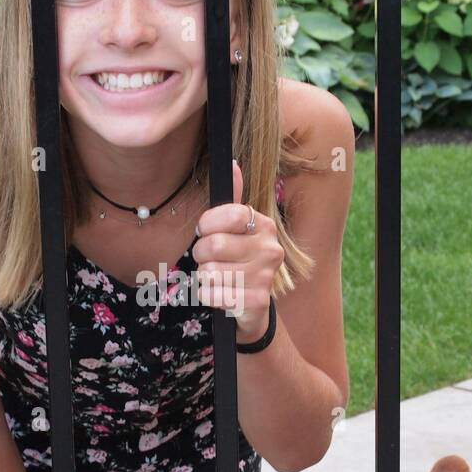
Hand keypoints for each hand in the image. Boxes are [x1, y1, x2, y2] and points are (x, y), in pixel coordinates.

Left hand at [192, 158, 283, 341]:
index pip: (228, 214)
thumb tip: (233, 164)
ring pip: (210, 272)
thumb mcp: (236, 231)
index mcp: (264, 225)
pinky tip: (220, 295)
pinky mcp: (256, 301)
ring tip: (218, 279)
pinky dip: (207, 296)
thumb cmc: (238, 263)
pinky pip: (211, 294)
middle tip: (209, 261)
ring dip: (205, 277)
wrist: (253, 308)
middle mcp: (270, 249)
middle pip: (213, 245)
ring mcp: (265, 276)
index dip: (207, 224)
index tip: (206, 232)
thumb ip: (233, 199)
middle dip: (201, 255)